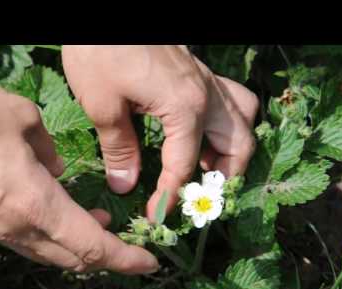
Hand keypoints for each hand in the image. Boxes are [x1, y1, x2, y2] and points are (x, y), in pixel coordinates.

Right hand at [0, 82, 158, 273]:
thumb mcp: (18, 116)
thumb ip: (47, 147)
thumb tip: (56, 168)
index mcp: (36, 204)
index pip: (92, 246)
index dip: (125, 257)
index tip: (151, 260)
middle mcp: (20, 227)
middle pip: (75, 258)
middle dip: (108, 255)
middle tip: (128, 240)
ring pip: (52, 252)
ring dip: (81, 244)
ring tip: (101, 222)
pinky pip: (30, 240)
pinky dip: (56, 235)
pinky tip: (60, 213)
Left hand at [62, 45, 258, 218]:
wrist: (103, 11)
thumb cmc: (99, 51)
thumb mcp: (102, 105)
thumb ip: (118, 149)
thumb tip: (124, 186)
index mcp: (185, 106)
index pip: (184, 165)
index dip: (171, 196)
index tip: (158, 216)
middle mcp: (207, 94)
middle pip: (239, 144)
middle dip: (224, 177)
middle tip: (198, 195)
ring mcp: (206, 80)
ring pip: (242, 119)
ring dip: (232, 149)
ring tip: (206, 168)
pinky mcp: (197, 71)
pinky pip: (229, 100)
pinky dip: (224, 124)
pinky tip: (199, 134)